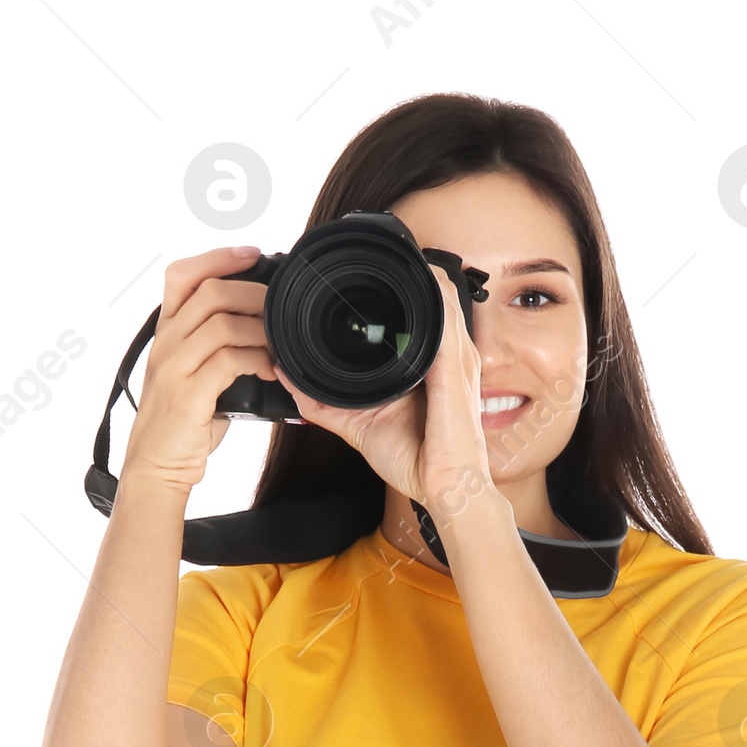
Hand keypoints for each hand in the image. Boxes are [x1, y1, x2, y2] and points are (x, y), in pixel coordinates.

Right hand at [120, 246, 275, 501]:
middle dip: (252, 291)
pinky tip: (269, 368)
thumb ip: (213, 348)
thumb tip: (259, 330)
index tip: (252, 253)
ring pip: (221, 322)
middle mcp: (167, 344)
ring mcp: (175, 367)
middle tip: (278, 305)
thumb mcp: (191, 374)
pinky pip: (227, 360)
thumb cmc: (180, 424)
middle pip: (209, 291)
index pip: (182, 275)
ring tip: (279, 341)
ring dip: (259, 327)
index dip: (217, 257)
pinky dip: (256, 359)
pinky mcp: (188, 394)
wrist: (156, 466)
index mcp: (167, 333)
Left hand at [284, 267, 496, 529]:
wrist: (444, 490)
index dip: (399, 288)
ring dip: (419, 272)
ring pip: (442, 291)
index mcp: (431, 363)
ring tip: (386, 257)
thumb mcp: (360, 425)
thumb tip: (290, 379)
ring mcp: (456, 357)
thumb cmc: (416, 461)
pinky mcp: (456, 365)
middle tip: (364, 258)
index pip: (420, 309)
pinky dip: (432, 290)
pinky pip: (446, 314)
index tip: (362, 276)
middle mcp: (448, 354)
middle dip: (407, 272)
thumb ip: (326, 402)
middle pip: (434, 291)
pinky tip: (416, 275)